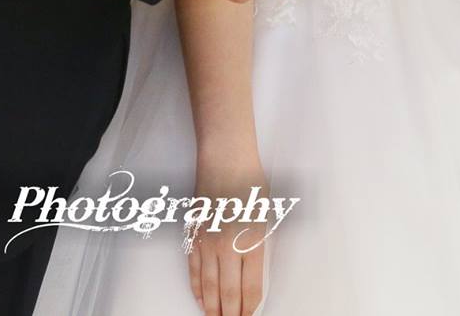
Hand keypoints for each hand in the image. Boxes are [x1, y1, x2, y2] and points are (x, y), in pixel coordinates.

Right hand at [189, 151, 269, 315]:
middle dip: (230, 313)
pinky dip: (196, 287)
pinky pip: (193, 270)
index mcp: (252, 242)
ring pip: (208, 286)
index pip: (250, 288)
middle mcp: (228, 246)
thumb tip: (255, 273)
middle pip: (228, 293)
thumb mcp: (267, 215)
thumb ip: (259, 246)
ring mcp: (208, 243)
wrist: (225, 159)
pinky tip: (200, 298)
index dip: (250, 307)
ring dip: (212, 306)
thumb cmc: (250, 182)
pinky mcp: (193, 237)